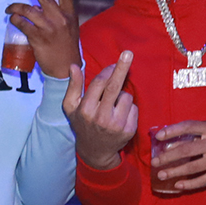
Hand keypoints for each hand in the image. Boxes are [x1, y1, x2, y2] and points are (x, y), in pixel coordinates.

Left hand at [5, 0, 79, 78]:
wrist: (66, 67)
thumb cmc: (66, 46)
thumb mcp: (69, 27)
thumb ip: (58, 15)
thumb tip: (38, 5)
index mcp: (70, 14)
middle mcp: (60, 19)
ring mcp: (48, 28)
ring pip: (28, 10)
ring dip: (16, 6)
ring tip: (9, 8)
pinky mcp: (38, 38)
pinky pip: (22, 24)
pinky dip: (15, 19)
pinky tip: (13, 19)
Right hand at [62, 51, 137, 168]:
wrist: (95, 151)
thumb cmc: (82, 124)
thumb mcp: (71, 107)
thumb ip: (73, 86)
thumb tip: (73, 66)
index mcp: (85, 110)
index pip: (99, 83)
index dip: (108, 71)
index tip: (115, 62)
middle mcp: (100, 117)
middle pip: (114, 86)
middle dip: (122, 68)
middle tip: (128, 53)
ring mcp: (116, 125)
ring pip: (126, 97)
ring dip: (122, 97)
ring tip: (113, 107)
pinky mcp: (128, 130)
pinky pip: (134, 108)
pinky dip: (129, 108)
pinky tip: (120, 116)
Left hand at [152, 119, 205, 191]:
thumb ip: (197, 133)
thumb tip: (171, 141)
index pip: (189, 126)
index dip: (172, 131)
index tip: (158, 137)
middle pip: (187, 150)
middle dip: (167, 156)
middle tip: (154, 162)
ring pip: (192, 167)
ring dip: (174, 171)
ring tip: (161, 174)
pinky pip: (204, 180)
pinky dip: (190, 183)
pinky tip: (178, 185)